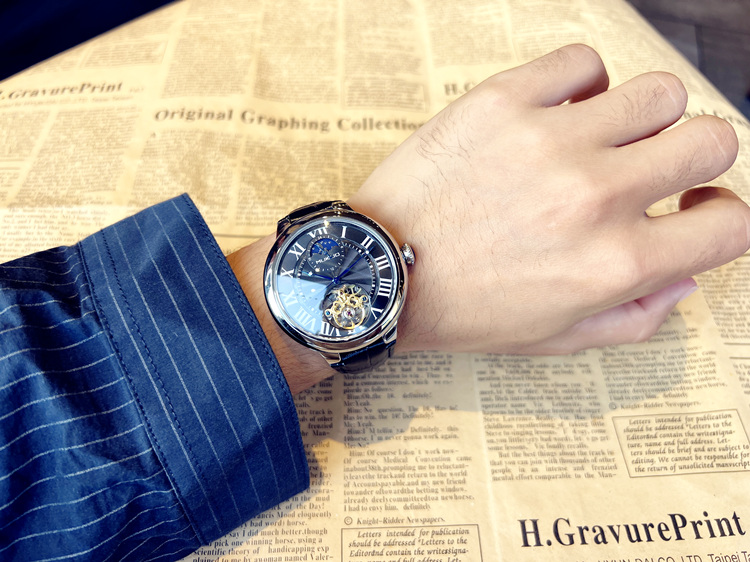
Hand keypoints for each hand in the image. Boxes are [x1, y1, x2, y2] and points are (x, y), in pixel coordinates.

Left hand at [228, 44, 749, 392]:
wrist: (379, 272)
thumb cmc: (465, 308)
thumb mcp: (558, 338)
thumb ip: (637, 316)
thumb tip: (685, 273)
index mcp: (614, 264)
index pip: (731, 224)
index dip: (722, 217)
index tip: (693, 212)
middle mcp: (594, 198)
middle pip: (713, 139)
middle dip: (697, 158)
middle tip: (656, 169)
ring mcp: (549, 142)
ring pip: (658, 92)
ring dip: (644, 118)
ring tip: (604, 139)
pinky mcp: (502, 101)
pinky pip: (584, 62)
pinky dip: (583, 84)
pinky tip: (559, 112)